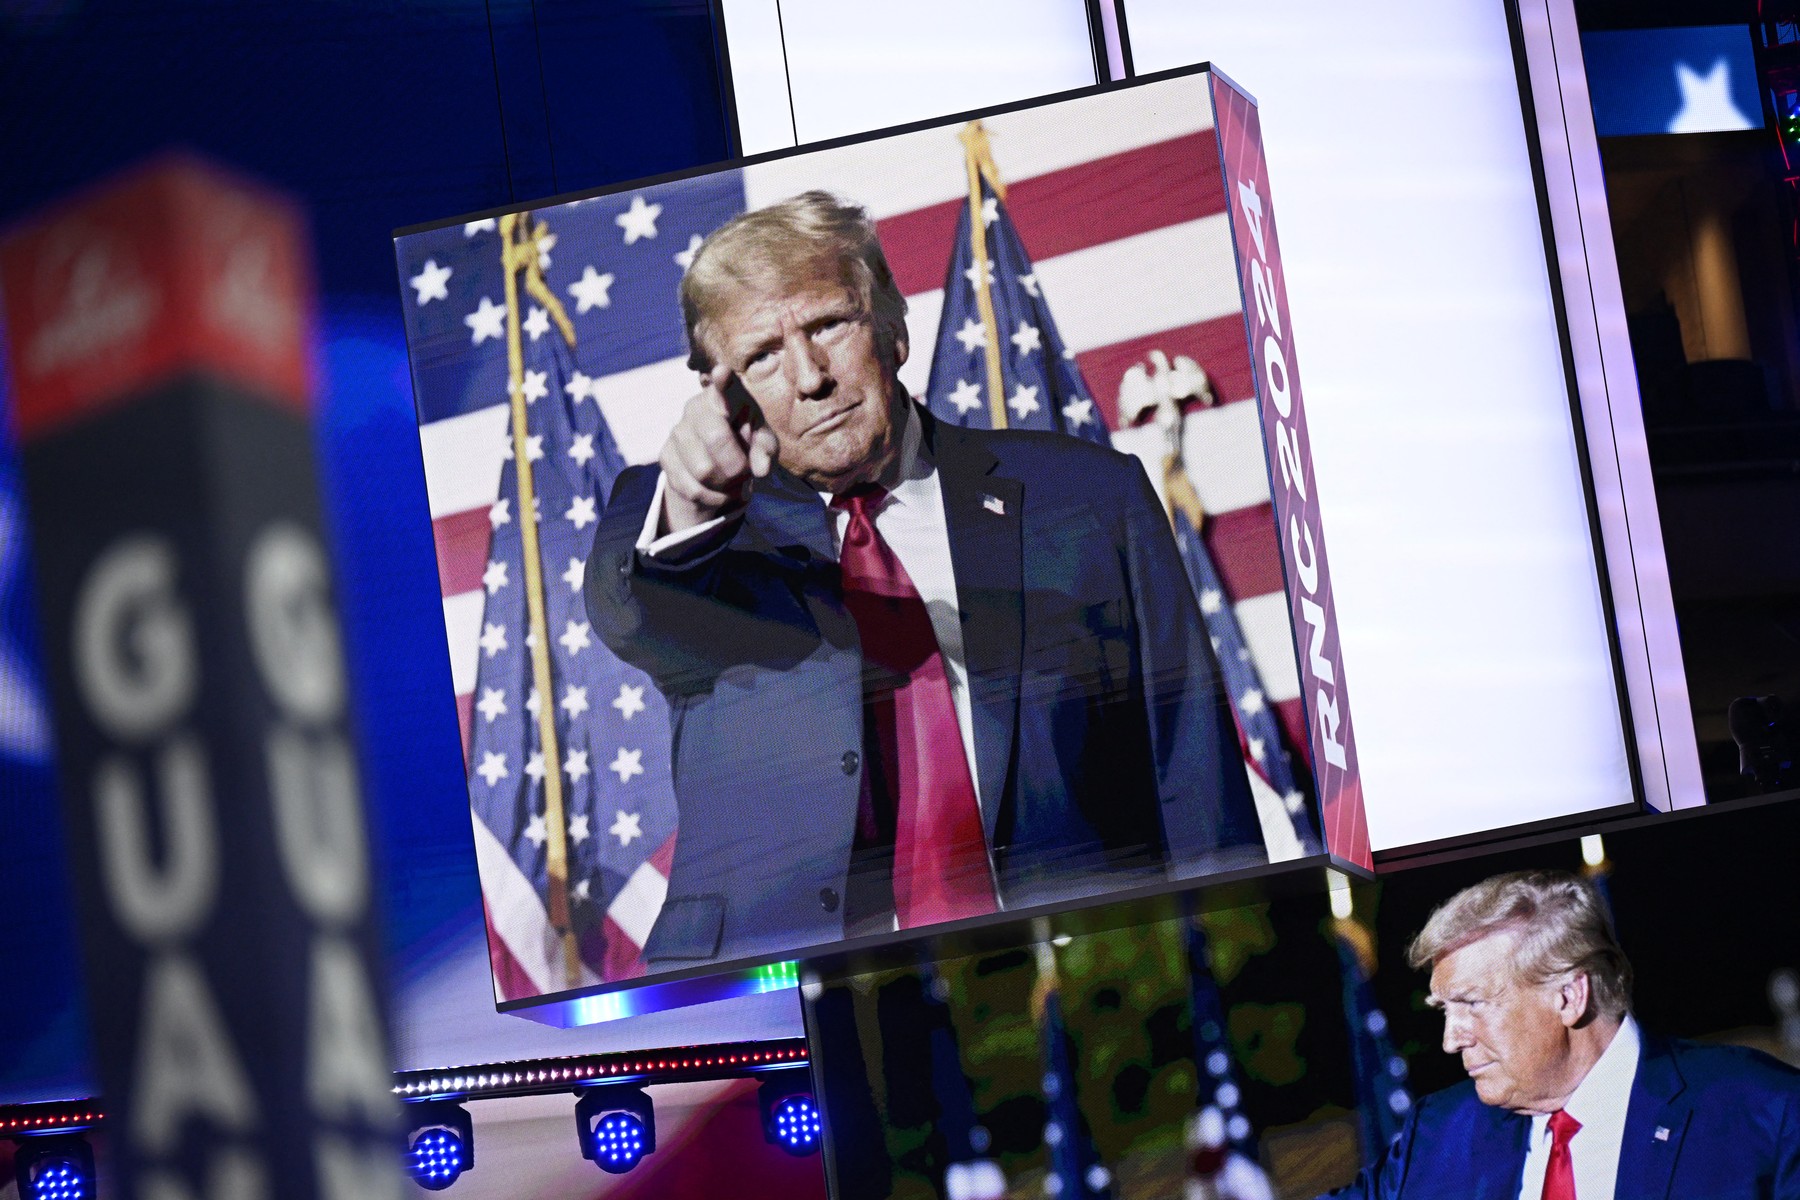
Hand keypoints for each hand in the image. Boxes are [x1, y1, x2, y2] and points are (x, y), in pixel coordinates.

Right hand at [658, 365, 780, 532]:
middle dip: (736, 464)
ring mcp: (678, 431)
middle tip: (745, 472)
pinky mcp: (665, 456)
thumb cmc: (747, 444)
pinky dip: (712, 497)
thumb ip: (766, 451)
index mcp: (727, 398)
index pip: (725, 388)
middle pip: (716, 438)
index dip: (723, 382)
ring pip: (703, 469)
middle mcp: (697, 408)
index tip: (722, 372)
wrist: (716, 465)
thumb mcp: (764, 445)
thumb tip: (761, 468)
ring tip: (732, 480)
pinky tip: (717, 489)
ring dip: (725, 484)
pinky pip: (692, 488)